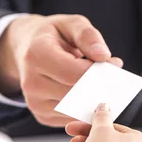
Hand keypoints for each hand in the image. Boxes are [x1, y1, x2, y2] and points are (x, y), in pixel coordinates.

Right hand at [0, 14, 121, 125]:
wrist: (26, 48)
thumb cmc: (52, 35)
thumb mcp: (70, 24)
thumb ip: (88, 36)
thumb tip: (104, 56)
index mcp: (37, 55)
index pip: (74, 73)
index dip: (99, 72)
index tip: (115, 64)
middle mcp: (32, 83)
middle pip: (77, 94)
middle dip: (101, 86)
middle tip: (116, 76)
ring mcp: (35, 103)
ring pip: (77, 110)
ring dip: (95, 98)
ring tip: (104, 82)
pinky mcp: (42, 116)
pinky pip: (73, 118)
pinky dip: (87, 108)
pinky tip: (92, 93)